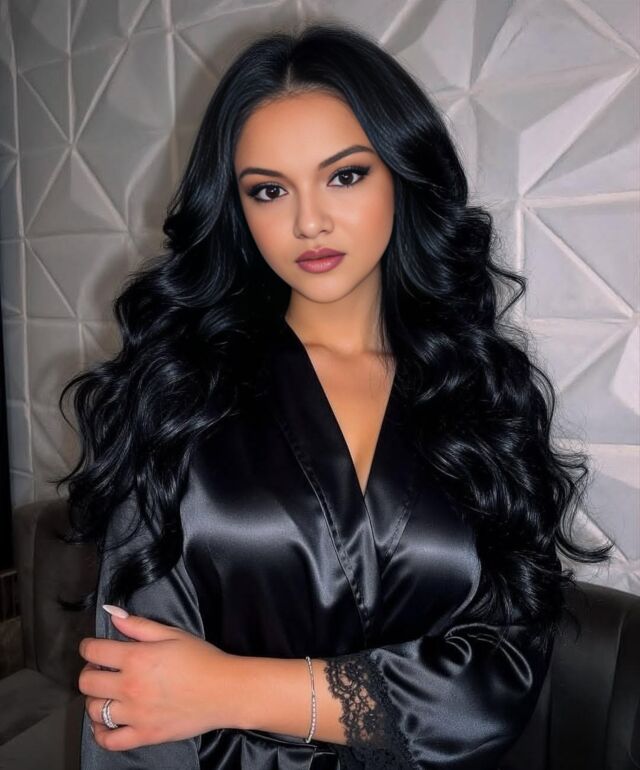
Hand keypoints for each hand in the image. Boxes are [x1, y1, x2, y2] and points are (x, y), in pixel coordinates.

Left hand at [78, 609, 235, 750]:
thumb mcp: (172, 634)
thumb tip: (113, 615)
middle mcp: (131, 687)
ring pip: (94, 710)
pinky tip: (105, 722)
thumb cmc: (202, 659)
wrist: (225, 690)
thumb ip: (139, 625)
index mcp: (137, 658)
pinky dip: (100, 732)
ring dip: (96, 699)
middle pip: (87, 682)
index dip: (89, 646)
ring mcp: (136, 714)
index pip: (94, 651)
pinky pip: (109, 740)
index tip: (93, 647)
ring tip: (108, 692)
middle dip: (89, 671)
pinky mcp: (144, 735)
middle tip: (102, 669)